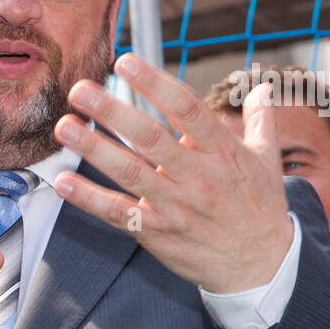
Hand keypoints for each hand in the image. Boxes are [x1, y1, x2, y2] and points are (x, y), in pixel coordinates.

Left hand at [52, 53, 293, 293]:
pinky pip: (119, 213)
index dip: (154, 83)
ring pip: (130, 173)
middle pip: (150, 137)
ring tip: (64, 127)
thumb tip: (262, 86)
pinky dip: (89, 199)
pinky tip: (63, 182)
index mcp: (222, 151)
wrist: (261, 267)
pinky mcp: (157, 233)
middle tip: (79, 89)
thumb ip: (260, 120)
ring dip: (94, 149)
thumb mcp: (266, 161)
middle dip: (112, 112)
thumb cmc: (260, 208)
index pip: (186, 108)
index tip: (125, 62)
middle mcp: (198, 176)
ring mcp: (176, 206)